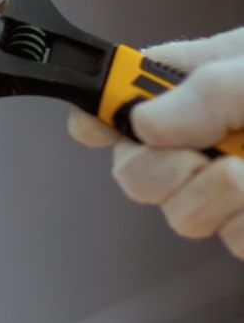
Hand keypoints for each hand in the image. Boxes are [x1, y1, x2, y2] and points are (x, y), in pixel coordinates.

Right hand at [68, 26, 243, 258]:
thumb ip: (209, 90)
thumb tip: (142, 123)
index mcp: (197, 82)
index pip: (119, 97)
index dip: (94, 112)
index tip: (93, 122)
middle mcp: (205, 138)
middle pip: (135, 170)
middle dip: (157, 169)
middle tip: (194, 156)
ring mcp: (228, 187)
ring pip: (181, 214)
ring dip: (214, 196)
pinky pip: (234, 240)